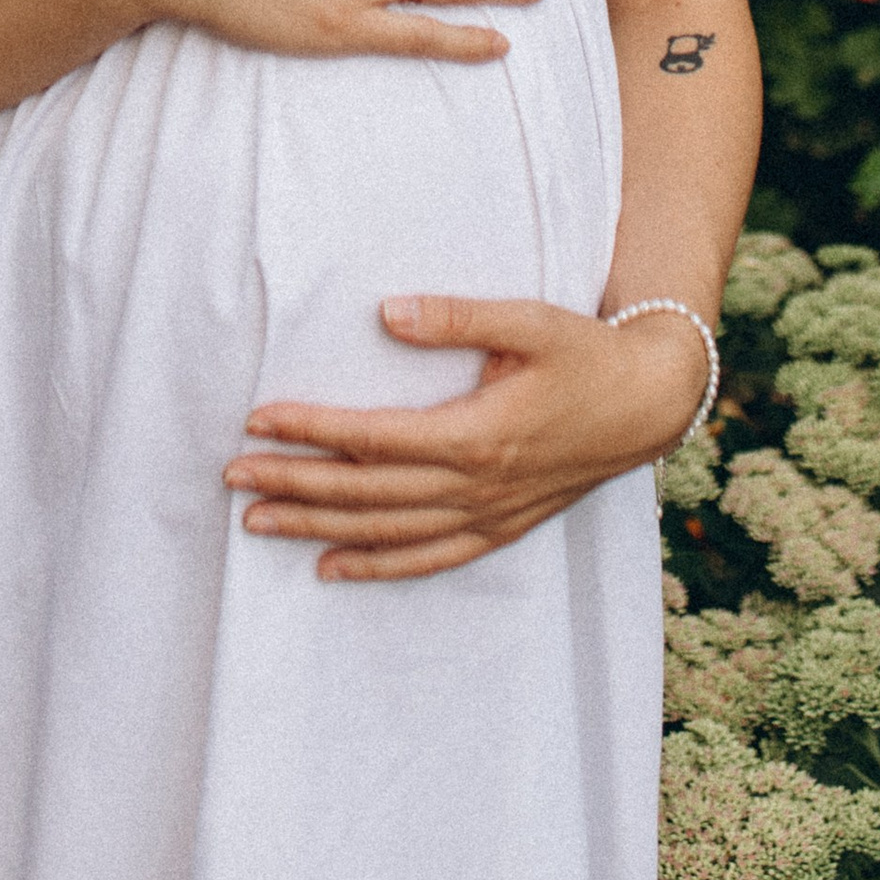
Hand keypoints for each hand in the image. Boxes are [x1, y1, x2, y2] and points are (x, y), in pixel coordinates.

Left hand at [223, 296, 707, 577]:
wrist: (647, 405)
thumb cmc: (584, 352)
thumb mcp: (527, 319)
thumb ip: (457, 316)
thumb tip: (387, 311)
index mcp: (477, 434)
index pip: (372, 440)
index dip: (312, 431)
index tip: (258, 419)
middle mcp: (476, 486)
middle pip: (366, 494)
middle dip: (294, 485)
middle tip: (232, 477)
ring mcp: (488, 515)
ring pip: (387, 533)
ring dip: (319, 529)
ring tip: (258, 523)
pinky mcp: (500, 529)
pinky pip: (429, 559)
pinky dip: (377, 567)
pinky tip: (330, 567)